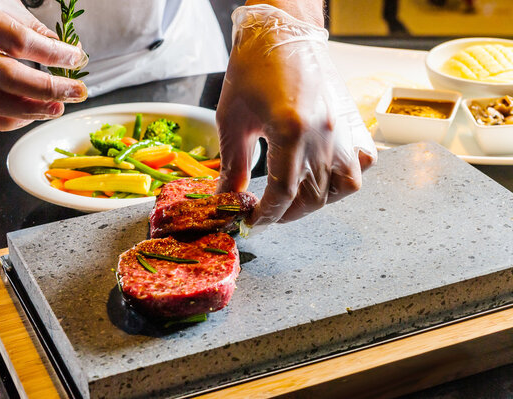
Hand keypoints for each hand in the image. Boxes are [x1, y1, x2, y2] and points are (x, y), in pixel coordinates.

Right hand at [0, 0, 88, 130]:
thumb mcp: (1, 4)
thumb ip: (36, 30)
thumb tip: (72, 51)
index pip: (17, 41)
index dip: (52, 53)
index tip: (77, 58)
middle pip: (7, 77)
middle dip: (49, 89)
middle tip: (76, 92)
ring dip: (32, 110)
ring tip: (58, 107)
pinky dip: (10, 121)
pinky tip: (30, 114)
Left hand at [216, 4, 376, 226]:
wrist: (282, 31)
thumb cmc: (253, 67)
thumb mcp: (232, 119)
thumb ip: (233, 164)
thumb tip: (227, 197)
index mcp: (291, 130)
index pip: (283, 193)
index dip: (266, 215)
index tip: (252, 221)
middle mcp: (324, 134)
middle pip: (314, 196)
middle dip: (288, 214)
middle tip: (267, 214)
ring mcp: (343, 128)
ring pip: (345, 186)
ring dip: (319, 202)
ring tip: (294, 201)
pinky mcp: (351, 122)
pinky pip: (362, 162)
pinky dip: (346, 178)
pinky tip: (323, 177)